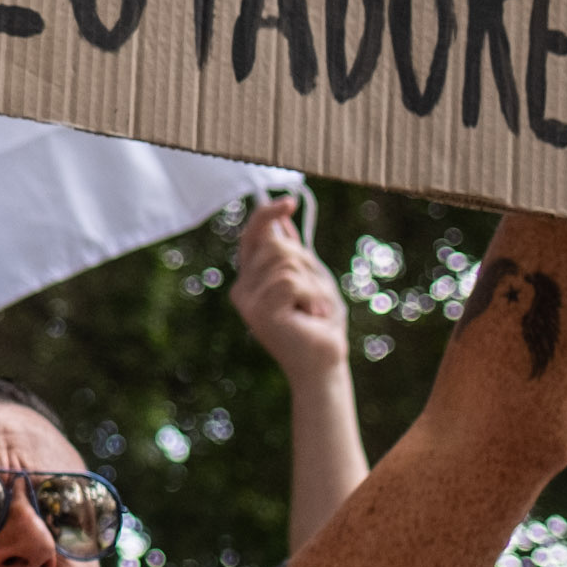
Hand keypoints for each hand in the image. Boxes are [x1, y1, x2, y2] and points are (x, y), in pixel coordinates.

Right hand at [231, 198, 347, 382]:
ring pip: (285, 262)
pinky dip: (311, 296)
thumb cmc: (319, 324)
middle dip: (304, 262)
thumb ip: (294, 252)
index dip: (267, 214)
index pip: (253, 235)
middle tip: (313, 296)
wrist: (324, 363)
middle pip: (275, 244)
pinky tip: (311, 316)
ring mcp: (248, 301)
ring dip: (312, 284)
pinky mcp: (259, 313)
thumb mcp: (310, 278)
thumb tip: (282, 221)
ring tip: (312, 309)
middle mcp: (243, 288)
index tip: (289, 202)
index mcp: (252, 278)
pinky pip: (290, 281)